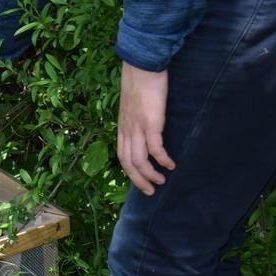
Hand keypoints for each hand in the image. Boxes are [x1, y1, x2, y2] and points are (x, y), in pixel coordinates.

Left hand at [116, 62, 174, 195]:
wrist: (141, 66)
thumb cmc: (140, 82)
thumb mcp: (133, 105)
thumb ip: (137, 118)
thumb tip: (145, 126)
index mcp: (122, 128)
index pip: (122, 156)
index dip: (130, 171)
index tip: (140, 181)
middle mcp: (127, 131)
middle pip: (129, 164)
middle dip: (139, 180)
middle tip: (151, 191)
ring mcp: (137, 128)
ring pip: (140, 161)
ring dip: (150, 174)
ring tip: (161, 182)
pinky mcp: (151, 123)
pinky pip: (155, 149)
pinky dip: (162, 159)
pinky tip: (170, 164)